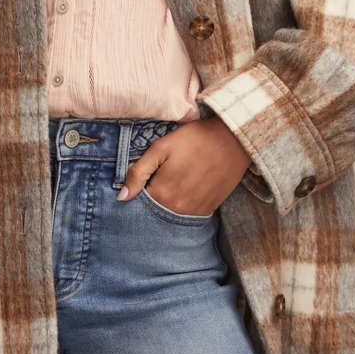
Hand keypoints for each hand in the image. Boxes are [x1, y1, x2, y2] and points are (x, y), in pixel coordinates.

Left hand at [116, 116, 252, 215]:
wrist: (233, 140)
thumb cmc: (195, 140)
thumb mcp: (161, 149)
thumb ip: (138, 173)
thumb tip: (121, 197)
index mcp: (162, 193)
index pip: (139, 203)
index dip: (138, 191)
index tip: (145, 180)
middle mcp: (177, 209)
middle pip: (155, 211)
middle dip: (152, 199)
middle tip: (162, 178)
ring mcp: (195, 212)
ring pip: (172, 213)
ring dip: (169, 202)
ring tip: (176, 181)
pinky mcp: (209, 209)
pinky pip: (189, 214)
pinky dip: (184, 205)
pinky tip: (188, 187)